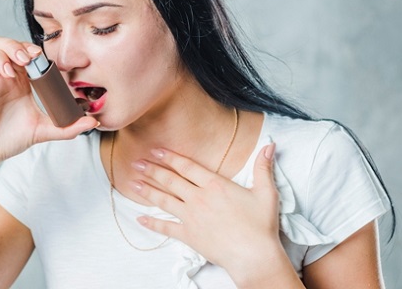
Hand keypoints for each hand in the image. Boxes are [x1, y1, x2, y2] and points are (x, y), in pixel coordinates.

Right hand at [0, 37, 97, 172]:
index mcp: (18, 80)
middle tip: (24, 61)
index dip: (30, 49)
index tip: (39, 58)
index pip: (22, 51)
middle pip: (1, 43)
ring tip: (8, 73)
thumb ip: (67, 127)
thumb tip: (93, 123)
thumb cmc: (9, 140)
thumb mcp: (42, 131)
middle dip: (13, 46)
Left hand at [129, 143, 286, 283]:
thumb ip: (263, 168)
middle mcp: (199, 198)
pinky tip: (140, 217)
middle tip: (136, 162)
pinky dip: (152, 223)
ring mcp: (191, 217)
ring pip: (164, 200)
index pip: (187, 166)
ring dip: (147, 190)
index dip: (170, 157)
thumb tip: (269, 145)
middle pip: (170, 180)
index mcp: (215, 185)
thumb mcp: (266, 193)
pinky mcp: (189, 235)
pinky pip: (166, 228)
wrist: (253, 256)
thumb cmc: (260, 226)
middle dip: (152, 170)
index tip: (156, 150)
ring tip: (132, 182)